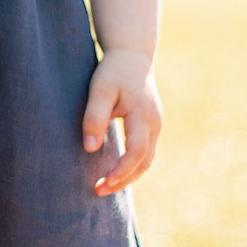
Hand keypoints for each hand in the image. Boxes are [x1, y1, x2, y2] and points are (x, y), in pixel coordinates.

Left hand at [83, 48, 161, 193]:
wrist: (132, 55)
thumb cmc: (113, 72)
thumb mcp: (99, 91)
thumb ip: (95, 118)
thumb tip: (90, 149)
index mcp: (143, 116)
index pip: (136, 153)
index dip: (121, 171)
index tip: (102, 183)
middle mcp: (155, 124)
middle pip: (144, 162)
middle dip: (123, 179)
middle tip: (99, 190)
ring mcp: (156, 125)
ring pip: (148, 159)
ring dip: (129, 175)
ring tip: (106, 185)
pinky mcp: (152, 125)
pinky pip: (146, 151)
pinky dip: (134, 165)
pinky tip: (116, 170)